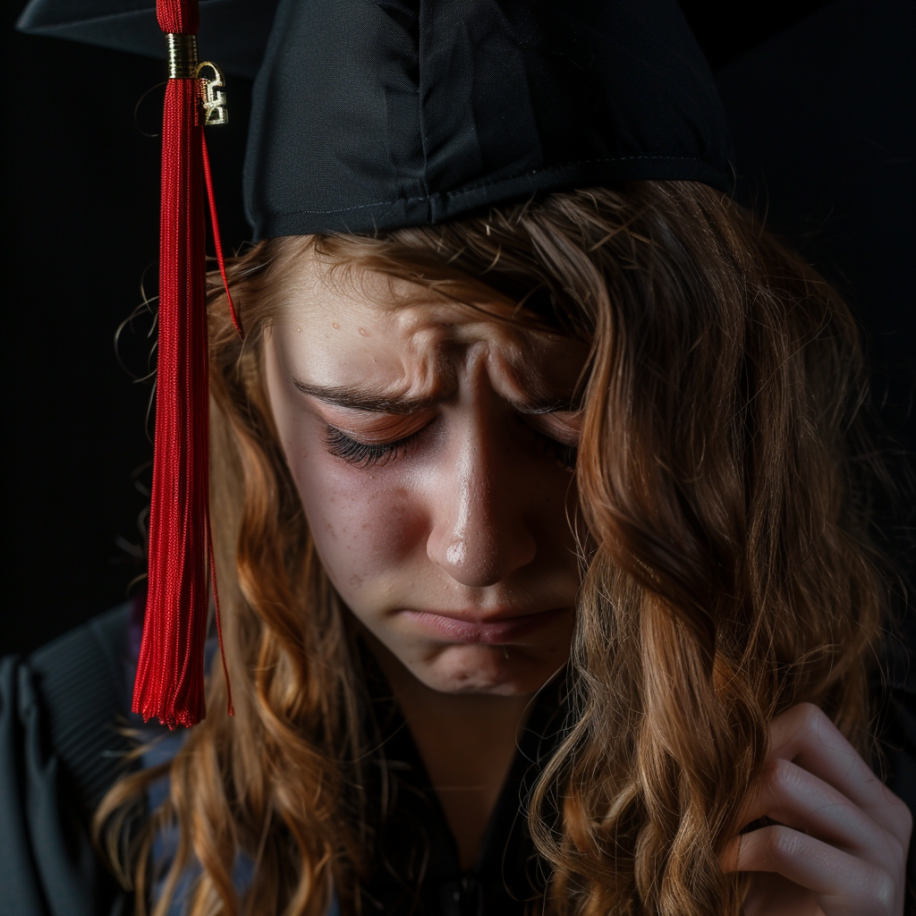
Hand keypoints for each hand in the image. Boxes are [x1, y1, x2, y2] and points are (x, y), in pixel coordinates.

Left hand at [721, 702, 911, 915]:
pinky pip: (785, 844)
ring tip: (715, 834)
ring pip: (782, 779)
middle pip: (804, 730)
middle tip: (716, 799)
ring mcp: (884, 852)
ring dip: (732, 805)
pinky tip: (726, 867)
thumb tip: (712, 713)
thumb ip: (765, 779)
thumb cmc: (776, 896)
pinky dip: (740, 850)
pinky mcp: (872, 895)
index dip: (756, 738)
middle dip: (748, 758)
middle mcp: (885, 814)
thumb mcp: (772, 824)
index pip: (807, 721)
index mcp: (866, 794)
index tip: (722, 773)